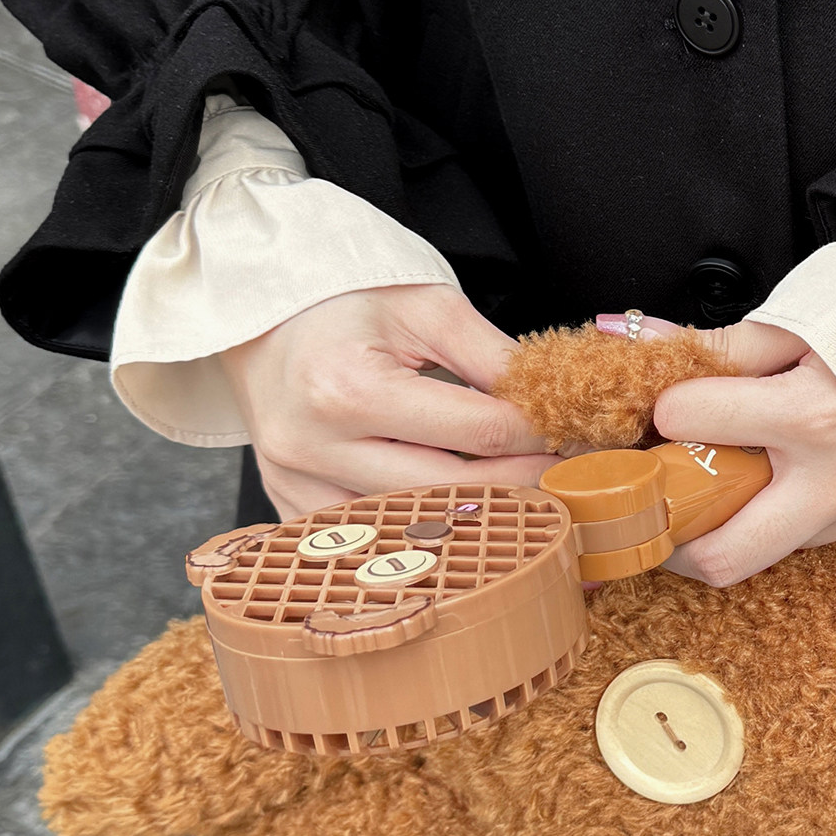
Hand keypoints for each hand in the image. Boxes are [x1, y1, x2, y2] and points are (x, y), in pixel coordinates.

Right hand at [221, 284, 554, 522]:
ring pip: (414, 526)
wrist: (258, 316)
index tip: (578, 435)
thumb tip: (554, 403)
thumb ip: (492, 356)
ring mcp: (296, 487)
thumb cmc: (342, 300)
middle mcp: (315, 448)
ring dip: (476, 514)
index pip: (477, 433)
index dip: (539, 436)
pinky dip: (421, 527)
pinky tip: (460, 512)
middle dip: (522, 483)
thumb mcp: (426, 304)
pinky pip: (373, 536)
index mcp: (347, 388)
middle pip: (452, 491)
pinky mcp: (291, 506)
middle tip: (569, 474)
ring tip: (524, 494)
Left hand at [606, 313, 835, 587]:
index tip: (662, 404)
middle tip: (664, 502)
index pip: (690, 423)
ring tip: (754, 460)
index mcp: (815, 414)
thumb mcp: (820, 309)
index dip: (663, 406)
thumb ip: (730, 345)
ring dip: (752, 510)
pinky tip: (828, 457)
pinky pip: (834, 528)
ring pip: (780, 542)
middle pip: (721, 558)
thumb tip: (647, 348)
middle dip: (675, 538)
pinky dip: (810, 500)